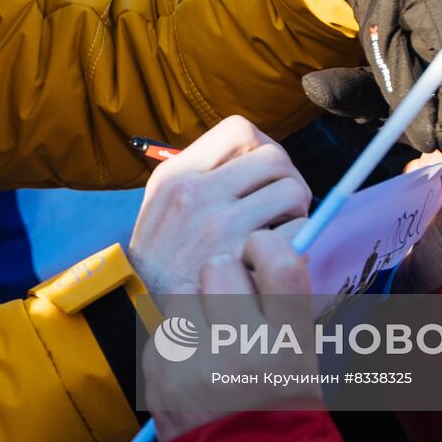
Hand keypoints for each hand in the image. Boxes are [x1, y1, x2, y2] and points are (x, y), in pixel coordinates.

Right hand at [128, 117, 311, 296]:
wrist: (144, 311)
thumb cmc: (163, 257)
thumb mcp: (162, 204)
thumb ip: (202, 174)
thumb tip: (260, 154)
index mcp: (177, 175)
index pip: (240, 131)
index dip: (260, 149)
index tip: (259, 175)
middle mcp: (196, 194)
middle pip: (274, 158)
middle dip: (285, 180)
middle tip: (278, 206)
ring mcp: (219, 226)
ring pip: (293, 192)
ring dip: (295, 211)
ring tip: (277, 231)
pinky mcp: (242, 259)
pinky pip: (297, 233)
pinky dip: (297, 243)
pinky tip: (276, 257)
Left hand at [147, 228, 316, 441]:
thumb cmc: (280, 411)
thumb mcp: (304, 360)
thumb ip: (287, 306)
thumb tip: (270, 251)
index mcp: (288, 345)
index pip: (279, 260)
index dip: (267, 246)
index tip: (261, 253)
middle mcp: (240, 350)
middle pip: (220, 266)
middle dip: (225, 277)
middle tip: (232, 302)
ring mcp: (193, 362)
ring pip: (182, 290)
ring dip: (195, 305)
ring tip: (210, 337)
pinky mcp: (157, 372)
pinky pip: (163, 326)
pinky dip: (176, 339)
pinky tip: (192, 364)